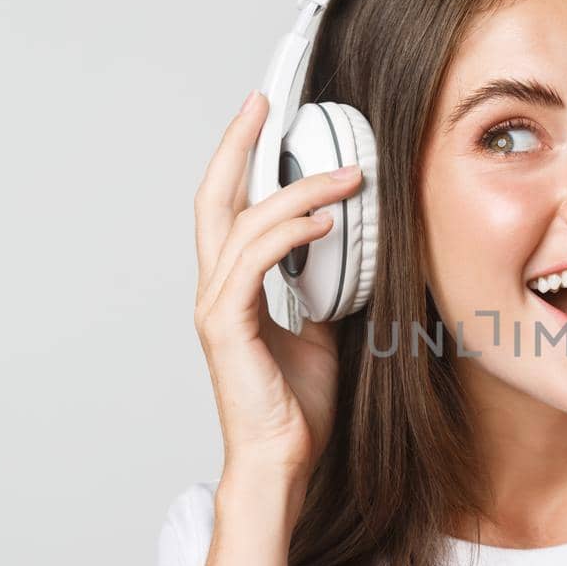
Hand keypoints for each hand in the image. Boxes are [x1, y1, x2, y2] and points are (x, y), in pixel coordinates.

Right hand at [192, 91, 363, 488]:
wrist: (283, 461)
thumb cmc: (297, 407)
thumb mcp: (322, 334)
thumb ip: (325, 291)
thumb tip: (352, 256)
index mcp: (234, 286)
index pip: (230, 207)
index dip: (241, 158)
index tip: (264, 118)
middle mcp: (216, 288)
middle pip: (215, 196)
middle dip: (238, 144)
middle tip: (266, 104)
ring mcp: (217, 306)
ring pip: (245, 223)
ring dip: (298, 192)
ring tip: (345, 176)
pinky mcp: (227, 327)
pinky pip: (254, 263)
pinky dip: (287, 234)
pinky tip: (323, 221)